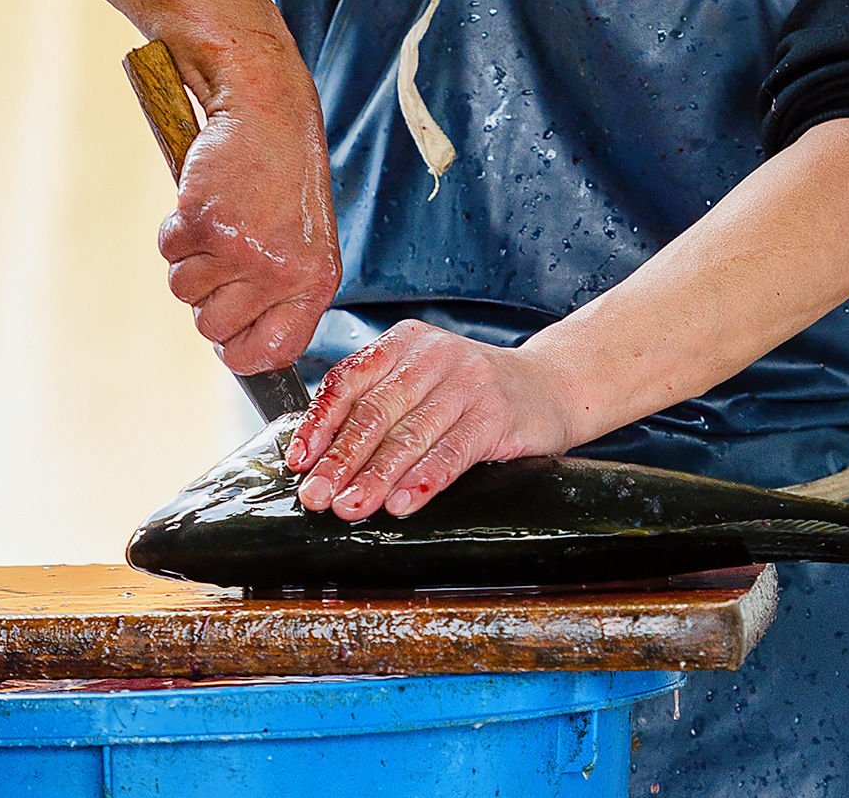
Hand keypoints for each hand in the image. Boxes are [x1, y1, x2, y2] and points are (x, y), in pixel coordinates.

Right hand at [157, 47, 340, 374]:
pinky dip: (175, 229)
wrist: (267, 111)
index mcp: (316, 282)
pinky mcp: (205, 222)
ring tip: (220, 220)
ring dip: (190, 260)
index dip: (241, 351)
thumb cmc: (284, 178)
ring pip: (183, 292)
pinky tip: (203, 200)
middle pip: (213, 329)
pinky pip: (168, 252)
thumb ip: (281, 295)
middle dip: (208, 297)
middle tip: (226, 253)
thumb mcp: (303, 243)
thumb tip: (237, 350)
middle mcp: (282, 272)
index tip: (230, 334)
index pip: (272, 354)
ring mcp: (242, 249)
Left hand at [285, 320, 577, 520]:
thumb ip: (378, 403)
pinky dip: (424, 479)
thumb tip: (318, 455)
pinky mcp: (496, 413)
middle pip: (376, 410)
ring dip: (376, 476)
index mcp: (404, 342)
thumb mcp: (423, 381)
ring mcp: (468, 382)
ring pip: (410, 434)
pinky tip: (404, 502)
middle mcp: (433, 354)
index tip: (299, 461)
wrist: (550, 384)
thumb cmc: (473, 391)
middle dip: (341, 459)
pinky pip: (453, 450)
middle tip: (317, 496)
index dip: (320, 422)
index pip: (350, 379)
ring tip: (351, 507)